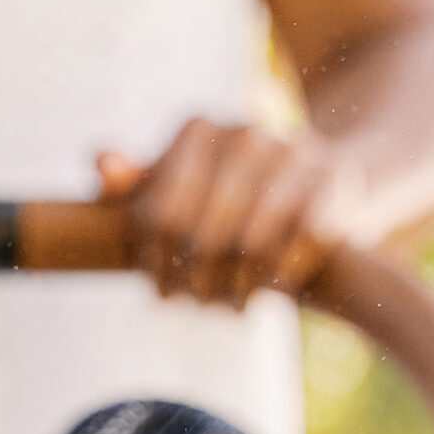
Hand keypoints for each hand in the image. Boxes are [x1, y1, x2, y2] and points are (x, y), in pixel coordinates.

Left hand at [97, 122, 358, 308]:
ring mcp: (292, 152)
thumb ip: (134, 186)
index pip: (160, 215)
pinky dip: (277, 276)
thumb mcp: (175, 189)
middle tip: (194, 303)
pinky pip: (297, 244)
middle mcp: (244, 132)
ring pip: (250, 243)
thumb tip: (101, 163)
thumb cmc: (229, 198)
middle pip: (202, 234)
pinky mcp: (332, 181)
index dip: (156, 265)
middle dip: (194, 281)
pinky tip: (268, 288)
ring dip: (235, 286)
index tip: (160, 291)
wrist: (319, 185)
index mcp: (197, 130)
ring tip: (229, 303)